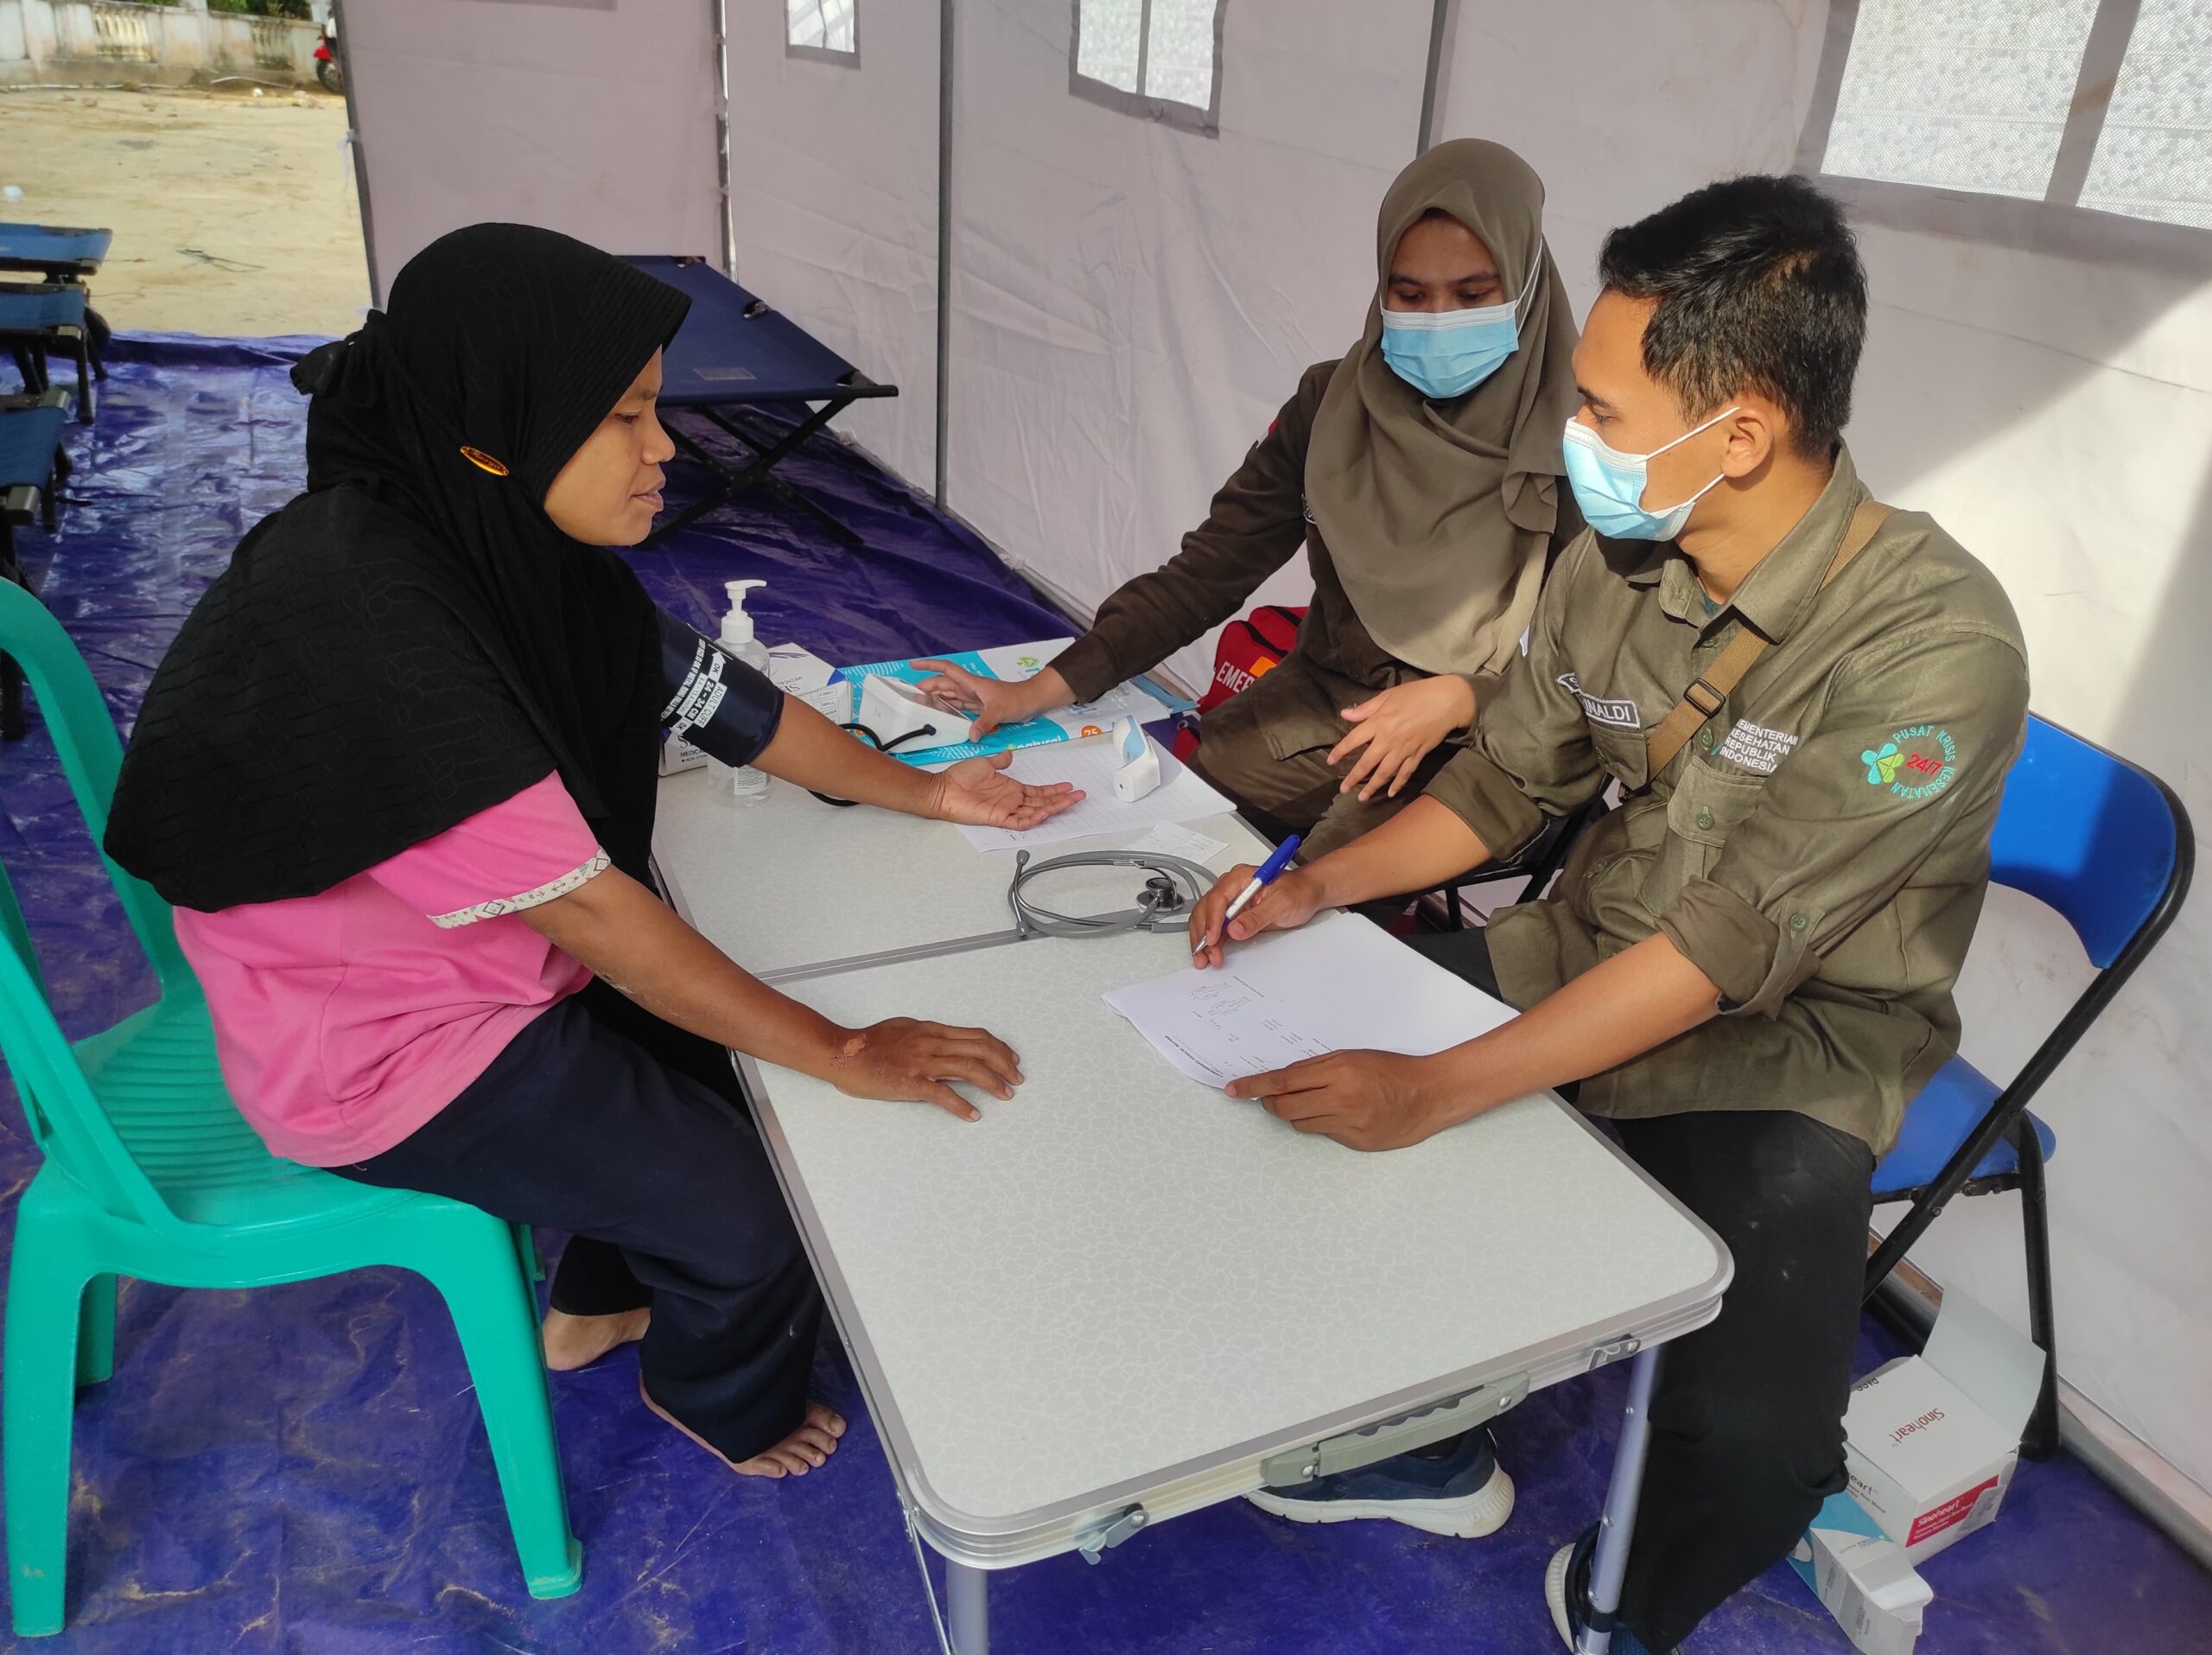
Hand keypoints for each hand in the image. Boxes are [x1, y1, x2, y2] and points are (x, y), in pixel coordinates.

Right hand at [827, 1017, 1025, 1120]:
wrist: (842, 1053)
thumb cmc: (869, 1043)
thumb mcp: (904, 1029)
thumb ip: (928, 1036)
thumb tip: (946, 1043)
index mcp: (931, 1029)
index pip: (975, 1035)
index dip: (998, 1047)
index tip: (1011, 1058)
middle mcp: (931, 1042)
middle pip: (979, 1049)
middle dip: (1004, 1063)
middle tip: (1017, 1078)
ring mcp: (922, 1062)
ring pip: (968, 1068)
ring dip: (992, 1082)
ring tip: (1006, 1094)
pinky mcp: (911, 1082)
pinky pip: (943, 1094)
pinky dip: (962, 1105)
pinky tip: (973, 1115)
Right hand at [912, 661, 1070, 736]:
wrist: (1032, 700)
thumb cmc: (1017, 699)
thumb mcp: (999, 711)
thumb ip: (984, 723)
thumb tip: (971, 736)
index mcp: (972, 683)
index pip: (946, 669)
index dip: (929, 666)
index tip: (913, 665)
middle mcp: (970, 688)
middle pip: (943, 684)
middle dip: (927, 686)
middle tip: (910, 695)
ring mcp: (974, 697)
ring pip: (949, 695)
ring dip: (935, 697)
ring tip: (920, 704)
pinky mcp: (979, 706)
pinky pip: (958, 705)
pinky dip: (948, 708)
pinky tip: (941, 714)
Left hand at [930, 752, 1083, 828]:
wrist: (943, 789)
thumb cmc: (960, 777)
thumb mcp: (985, 763)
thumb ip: (1000, 761)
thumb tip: (1009, 754)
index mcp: (1011, 788)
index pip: (1038, 792)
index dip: (1054, 790)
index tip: (1069, 786)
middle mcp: (1011, 800)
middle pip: (1043, 802)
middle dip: (1062, 799)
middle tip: (1079, 795)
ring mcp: (1006, 810)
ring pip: (1036, 812)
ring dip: (1054, 807)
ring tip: (1070, 802)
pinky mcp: (998, 818)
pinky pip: (1020, 821)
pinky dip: (1034, 818)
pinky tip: (1046, 811)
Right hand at [1188, 862, 1323, 968]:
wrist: (1309, 894)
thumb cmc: (1299, 892)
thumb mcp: (1282, 904)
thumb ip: (1258, 917)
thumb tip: (1235, 929)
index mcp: (1240, 878)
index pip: (1218, 898)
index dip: (1212, 920)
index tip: (1213, 938)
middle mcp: (1231, 889)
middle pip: (1206, 910)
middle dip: (1203, 934)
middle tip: (1206, 955)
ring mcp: (1231, 902)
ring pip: (1206, 920)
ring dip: (1203, 940)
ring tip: (1205, 959)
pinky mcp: (1234, 916)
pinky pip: (1216, 928)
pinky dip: (1211, 942)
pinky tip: (1210, 954)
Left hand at [1225, 1049, 1451, 1150]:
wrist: (1429, 1094)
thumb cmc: (1393, 1069)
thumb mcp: (1352, 1056)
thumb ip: (1317, 1068)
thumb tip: (1283, 1080)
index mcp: (1339, 1072)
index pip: (1283, 1081)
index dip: (1255, 1087)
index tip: (1235, 1089)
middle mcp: (1341, 1100)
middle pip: (1285, 1109)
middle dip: (1271, 1103)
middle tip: (1269, 1098)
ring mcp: (1348, 1125)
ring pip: (1301, 1124)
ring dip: (1298, 1114)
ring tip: (1317, 1101)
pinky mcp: (1355, 1142)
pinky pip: (1324, 1134)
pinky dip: (1323, 1123)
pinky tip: (1342, 1114)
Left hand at [1327, 676, 1477, 802]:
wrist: (1447, 701)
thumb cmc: (1416, 694)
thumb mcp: (1388, 696)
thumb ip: (1365, 708)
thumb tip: (1344, 714)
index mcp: (1379, 722)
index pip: (1353, 740)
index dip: (1340, 752)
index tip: (1330, 762)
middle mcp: (1389, 739)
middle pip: (1367, 763)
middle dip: (1354, 778)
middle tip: (1343, 790)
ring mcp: (1404, 749)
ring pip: (1385, 773)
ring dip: (1373, 787)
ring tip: (1362, 798)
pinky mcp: (1418, 754)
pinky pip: (1406, 773)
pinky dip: (1398, 784)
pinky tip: (1391, 793)